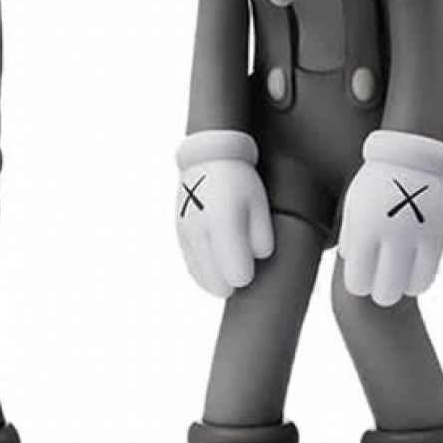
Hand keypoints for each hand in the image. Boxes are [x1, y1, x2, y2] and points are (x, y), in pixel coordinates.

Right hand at [175, 130, 274, 297]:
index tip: (254, 262)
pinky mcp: (180, 235)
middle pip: (218, 284)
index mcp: (224, 224)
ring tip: (232, 270)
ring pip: (203, 278)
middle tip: (244, 271)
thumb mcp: (260, 204)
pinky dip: (206, 274)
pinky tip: (218, 270)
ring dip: (219, 281)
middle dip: (234, 283)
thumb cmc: (240, 181)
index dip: (249, 274)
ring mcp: (187, 235)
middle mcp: (201, 232)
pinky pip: (192, 267)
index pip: (238, 275)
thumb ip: (262, 236)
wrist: (208, 158)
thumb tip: (258, 258)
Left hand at [339, 130, 442, 307]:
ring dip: (399, 289)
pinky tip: (411, 279)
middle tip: (378, 288)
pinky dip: (419, 282)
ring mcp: (416, 236)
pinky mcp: (437, 235)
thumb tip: (350, 267)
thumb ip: (350, 239)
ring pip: (408, 287)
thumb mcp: (353, 206)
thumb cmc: (374, 182)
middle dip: (379, 293)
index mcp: (364, 229)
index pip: (357, 281)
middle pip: (384, 291)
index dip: (358, 286)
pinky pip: (429, 274)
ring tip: (395, 282)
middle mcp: (390, 235)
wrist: (409, 154)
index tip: (360, 281)